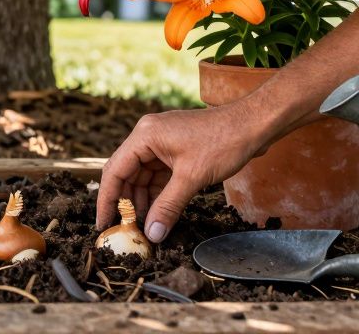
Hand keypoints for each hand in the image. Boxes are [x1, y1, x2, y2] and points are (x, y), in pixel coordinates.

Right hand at [95, 101, 274, 242]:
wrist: (254, 124)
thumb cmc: (224, 142)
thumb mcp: (192, 178)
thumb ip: (168, 207)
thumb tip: (151, 234)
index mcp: (145, 136)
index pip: (114, 170)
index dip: (108, 200)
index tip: (103, 224)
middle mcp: (148, 137)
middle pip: (127, 174)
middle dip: (126, 203)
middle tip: (125, 230)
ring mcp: (163, 143)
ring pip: (143, 177)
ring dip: (143, 201)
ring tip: (143, 227)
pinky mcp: (177, 150)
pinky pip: (159, 176)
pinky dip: (158, 194)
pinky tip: (159, 213)